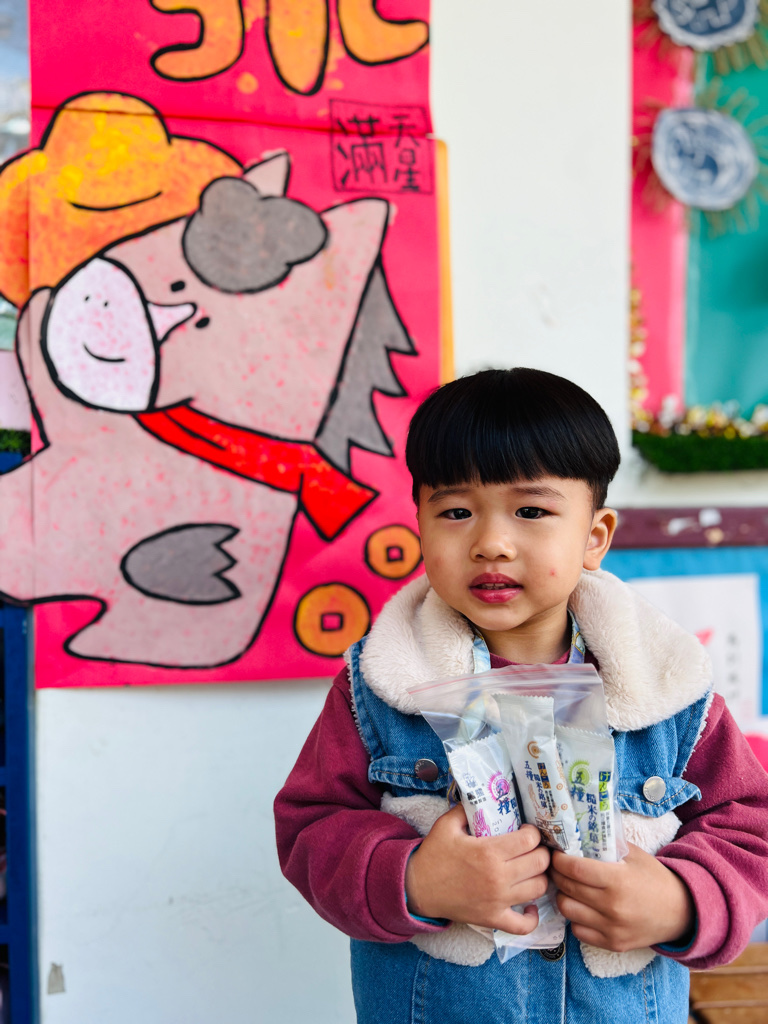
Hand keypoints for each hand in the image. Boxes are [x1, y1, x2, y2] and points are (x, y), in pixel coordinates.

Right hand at [404, 804, 549, 933]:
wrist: (417, 888)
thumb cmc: (433, 855)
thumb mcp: (447, 824)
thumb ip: (467, 809)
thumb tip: (482, 798)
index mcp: (489, 852)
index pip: (530, 841)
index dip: (533, 833)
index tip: (526, 831)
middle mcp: (498, 877)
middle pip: (540, 863)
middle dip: (540, 852)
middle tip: (531, 849)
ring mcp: (498, 901)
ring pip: (538, 889)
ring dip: (539, 877)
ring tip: (529, 870)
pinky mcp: (493, 919)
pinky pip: (523, 925)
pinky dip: (531, 918)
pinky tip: (529, 906)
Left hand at [549, 842, 694, 951]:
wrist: (681, 912)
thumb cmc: (654, 879)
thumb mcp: (634, 855)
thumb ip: (607, 845)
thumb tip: (578, 834)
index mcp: (618, 880)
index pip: (575, 869)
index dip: (559, 860)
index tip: (556, 853)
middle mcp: (612, 907)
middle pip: (567, 888)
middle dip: (557, 874)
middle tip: (556, 867)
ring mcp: (612, 928)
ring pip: (567, 910)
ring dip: (563, 896)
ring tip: (568, 887)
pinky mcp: (613, 944)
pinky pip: (578, 931)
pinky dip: (576, 918)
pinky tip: (582, 907)